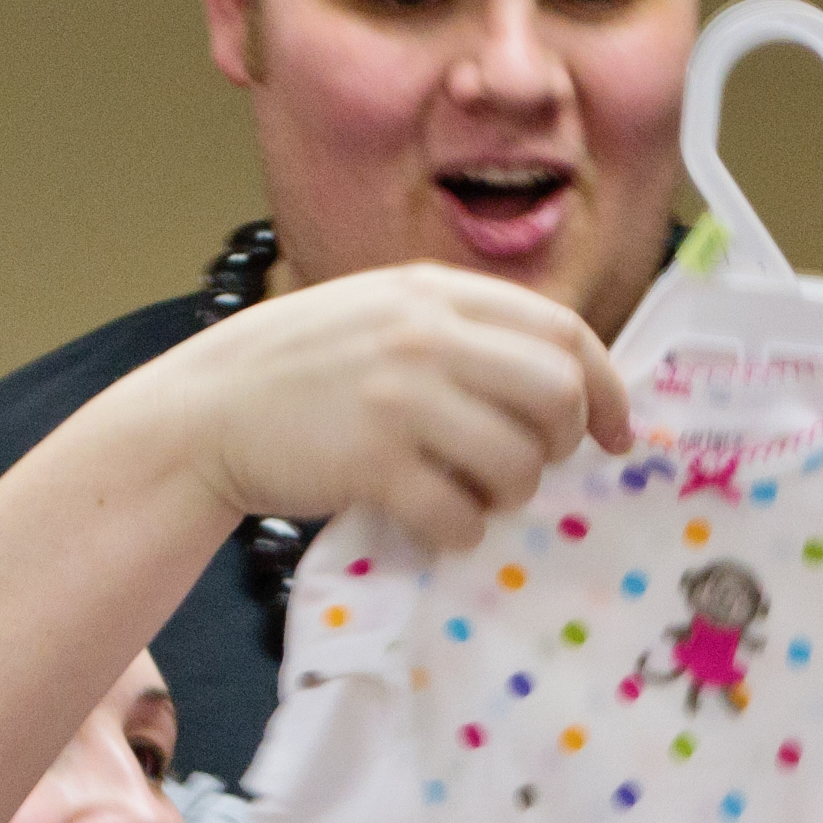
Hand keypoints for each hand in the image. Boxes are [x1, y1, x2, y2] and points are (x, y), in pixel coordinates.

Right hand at [155, 263, 632, 551]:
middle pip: (554, 395)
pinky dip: (460, 532)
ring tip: (472, 497)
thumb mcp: (381, 315)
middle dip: (558, 446)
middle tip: (528, 468)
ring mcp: (400, 399)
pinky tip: (434, 524)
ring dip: (508, 496)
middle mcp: (426, 335)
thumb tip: (558, 382)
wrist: (207, 410)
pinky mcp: (372, 463)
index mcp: (436, 291)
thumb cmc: (299, 371)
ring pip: (516, 461)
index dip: (606, 387)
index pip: (562, 330)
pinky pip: (459, 514)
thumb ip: (459, 331)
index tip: (615, 432)